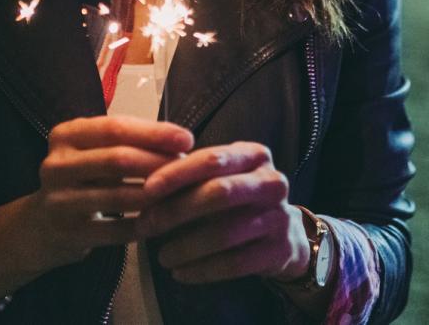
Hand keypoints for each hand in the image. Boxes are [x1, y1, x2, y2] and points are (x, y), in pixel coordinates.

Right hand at [24, 115, 194, 270]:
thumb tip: (180, 141)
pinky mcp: (69, 234)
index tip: (186, 139)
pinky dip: (144, 224)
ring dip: (157, 195)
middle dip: (158, 163)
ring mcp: (59, 201)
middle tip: (188, 169)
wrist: (41, 226)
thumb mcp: (92, 151)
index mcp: (65, 135)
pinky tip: (163, 220)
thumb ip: (127, 141)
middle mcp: (56, 165)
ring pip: (120, 197)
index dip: (154, 133)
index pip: (114, 128)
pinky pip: (117, 230)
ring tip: (182, 193)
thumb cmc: (81, 179)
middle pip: (118, 159)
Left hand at [134, 142, 310, 284]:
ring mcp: (279, 217)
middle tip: (146, 226)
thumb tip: (143, 189)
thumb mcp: (222, 178)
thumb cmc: (239, 200)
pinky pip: (235, 263)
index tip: (147, 189)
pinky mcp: (279, 250)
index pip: (212, 159)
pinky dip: (203, 270)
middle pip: (219, 193)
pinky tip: (180, 273)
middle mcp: (272, 182)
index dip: (177, 174)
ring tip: (161, 256)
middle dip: (177, 211)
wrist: (286, 234)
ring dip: (186, 246)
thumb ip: (190, 178)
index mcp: (254, 155)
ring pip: (226, 233)